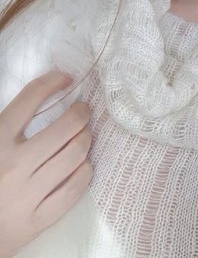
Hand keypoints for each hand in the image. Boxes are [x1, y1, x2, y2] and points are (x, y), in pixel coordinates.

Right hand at [0, 72, 92, 257]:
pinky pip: (73, 190)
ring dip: (86, 139)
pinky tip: (82, 166)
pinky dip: (84, 173)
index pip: (31, 98)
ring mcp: (26, 194)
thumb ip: (9, 123)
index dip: (53, 82)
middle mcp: (13, 164)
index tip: (66, 78)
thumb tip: (43, 93)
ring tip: (83, 136)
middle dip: (81, 113)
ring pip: (75, 155)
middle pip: (65, 127)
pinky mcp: (35, 220)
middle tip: (83, 110)